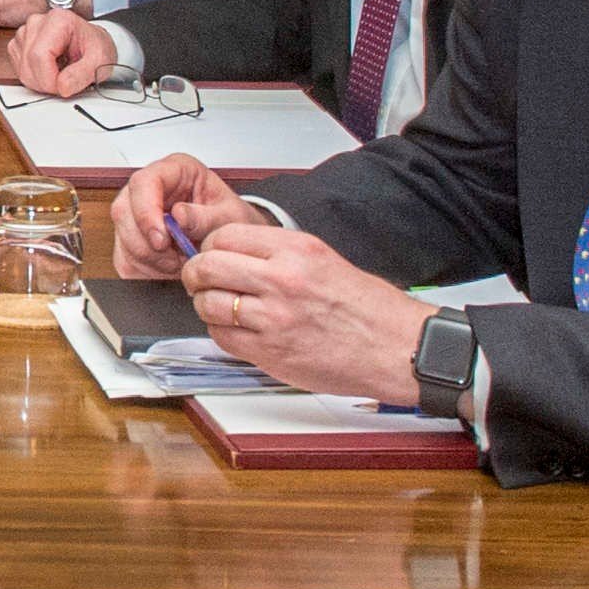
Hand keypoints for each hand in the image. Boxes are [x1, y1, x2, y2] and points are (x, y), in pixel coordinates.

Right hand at [9, 6, 116, 97]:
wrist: (91, 43)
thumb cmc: (95, 46)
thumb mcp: (99, 60)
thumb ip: (82, 74)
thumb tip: (63, 86)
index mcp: (58, 20)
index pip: (39, 56)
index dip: (49, 80)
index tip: (64, 87)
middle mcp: (37, 22)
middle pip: (28, 64)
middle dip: (46, 83)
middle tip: (65, 82)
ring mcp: (25, 32)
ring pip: (22, 70)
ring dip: (39, 82)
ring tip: (59, 73)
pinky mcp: (19, 44)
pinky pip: (19, 70)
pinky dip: (33, 78)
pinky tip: (48, 70)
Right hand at [110, 150, 247, 276]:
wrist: (232, 243)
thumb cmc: (230, 221)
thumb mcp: (229, 217)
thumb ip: (205, 216)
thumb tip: (179, 215)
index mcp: (175, 171)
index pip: (143, 182)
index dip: (146, 211)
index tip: (161, 238)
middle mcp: (150, 189)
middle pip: (124, 211)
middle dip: (147, 243)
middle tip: (175, 257)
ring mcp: (136, 214)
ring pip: (123, 239)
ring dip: (151, 260)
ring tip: (180, 262)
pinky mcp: (131, 240)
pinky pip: (126, 260)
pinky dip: (147, 271)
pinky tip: (169, 268)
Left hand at [179, 221, 432, 400]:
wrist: (393, 347)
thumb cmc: (365, 307)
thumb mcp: (322, 259)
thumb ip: (276, 253)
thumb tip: (231, 251)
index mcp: (296, 250)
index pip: (224, 236)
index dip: (208, 246)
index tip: (209, 254)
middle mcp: (282, 280)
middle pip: (207, 267)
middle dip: (195, 273)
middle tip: (199, 279)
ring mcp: (273, 318)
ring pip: (208, 304)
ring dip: (206, 306)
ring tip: (220, 307)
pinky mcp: (270, 353)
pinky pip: (223, 338)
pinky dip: (222, 333)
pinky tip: (237, 330)